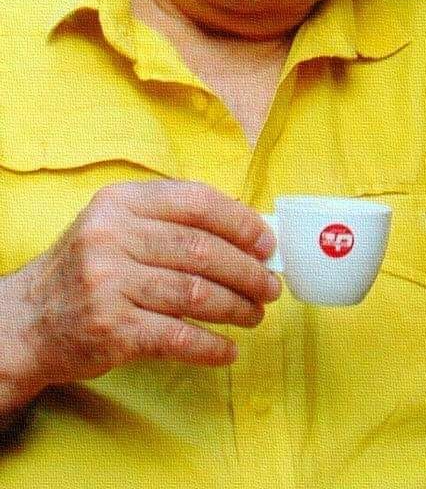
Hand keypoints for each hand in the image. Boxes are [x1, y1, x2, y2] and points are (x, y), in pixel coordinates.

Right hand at [0, 180, 279, 411]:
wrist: (28, 320)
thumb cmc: (88, 268)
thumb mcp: (116, 225)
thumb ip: (169, 221)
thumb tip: (246, 233)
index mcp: (119, 202)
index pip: (195, 201)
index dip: (239, 222)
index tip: (266, 243)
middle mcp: (111, 236)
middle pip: (201, 250)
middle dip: (247, 271)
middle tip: (270, 286)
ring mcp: (109, 283)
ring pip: (196, 293)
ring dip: (237, 307)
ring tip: (255, 314)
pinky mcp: (111, 329)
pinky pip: (177, 336)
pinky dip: (210, 346)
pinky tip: (227, 350)